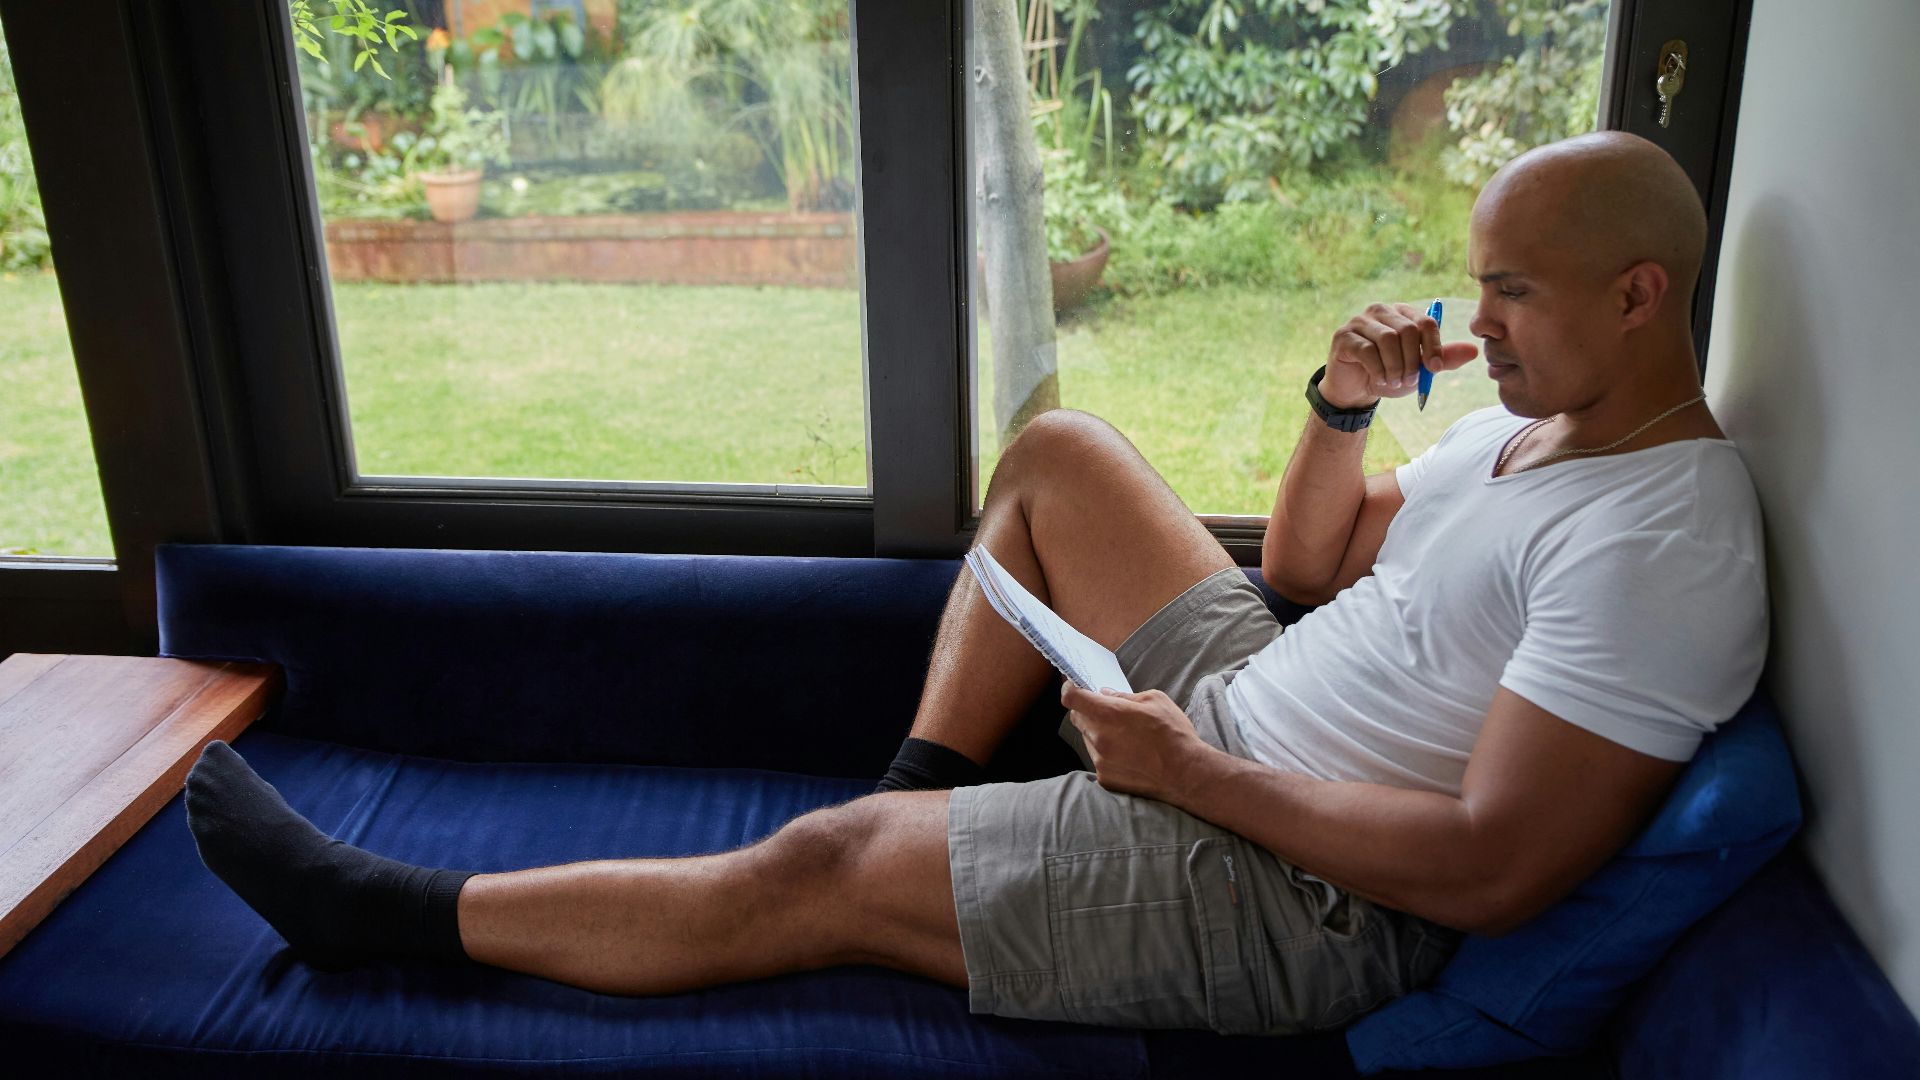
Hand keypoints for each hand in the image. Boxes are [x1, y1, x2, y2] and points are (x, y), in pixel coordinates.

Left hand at [1060, 682, 1214, 802]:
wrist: (1186, 773)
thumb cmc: (1173, 734)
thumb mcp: (1155, 700)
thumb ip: (1125, 696)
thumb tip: (1107, 695)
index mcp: (1109, 713)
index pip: (1071, 698)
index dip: (1070, 690)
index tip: (1075, 687)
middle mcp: (1099, 737)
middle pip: (1077, 718)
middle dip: (1087, 711)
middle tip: (1106, 711)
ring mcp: (1100, 760)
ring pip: (1087, 739)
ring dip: (1098, 733)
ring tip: (1125, 736)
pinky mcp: (1104, 778)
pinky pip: (1097, 759)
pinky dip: (1106, 753)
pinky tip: (1128, 754)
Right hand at [1320, 302, 1479, 408]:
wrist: (1356, 390)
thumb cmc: (1389, 374)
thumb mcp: (1420, 369)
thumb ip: (1443, 359)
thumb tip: (1474, 351)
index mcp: (1402, 313)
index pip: (1426, 321)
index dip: (1434, 346)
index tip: (1434, 369)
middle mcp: (1380, 311)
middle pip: (1407, 330)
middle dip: (1412, 361)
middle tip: (1409, 380)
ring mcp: (1359, 321)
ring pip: (1388, 339)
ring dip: (1395, 367)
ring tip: (1394, 382)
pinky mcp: (1343, 336)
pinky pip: (1367, 351)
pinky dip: (1378, 370)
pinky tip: (1379, 380)